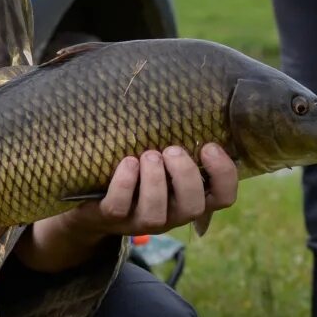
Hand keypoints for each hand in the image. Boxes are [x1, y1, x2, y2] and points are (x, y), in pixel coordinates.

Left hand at [18, 144, 238, 271]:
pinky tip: (127, 162)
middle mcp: (172, 214)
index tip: (210, 146)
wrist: (92, 197)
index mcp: (190, 196)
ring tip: (148, 154)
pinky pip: (119, 206)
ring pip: (156, 212)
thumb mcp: (163, 154)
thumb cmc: (138, 165)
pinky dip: (124, 183)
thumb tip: (189, 96)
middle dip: (185, 175)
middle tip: (172, 149)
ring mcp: (141, 220)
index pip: (224, 197)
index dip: (223, 174)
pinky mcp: (111, 217)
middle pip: (193, 205)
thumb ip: (180, 137)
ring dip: (155, 180)